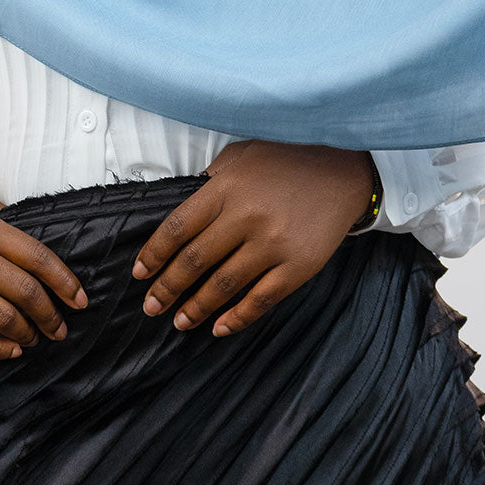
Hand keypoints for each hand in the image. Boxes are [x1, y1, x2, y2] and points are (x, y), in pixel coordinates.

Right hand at [0, 193, 88, 359]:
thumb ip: (1, 214)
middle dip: (49, 315)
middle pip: (23, 290)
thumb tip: (40, 229)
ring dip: (26, 334)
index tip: (79, 300)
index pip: (35, 255)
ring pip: (1, 318)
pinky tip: (9, 350)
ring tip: (33, 339)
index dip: (63, 281)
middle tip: (59, 328)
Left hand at [130, 139, 373, 337]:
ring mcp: (273, 244)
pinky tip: (219, 328)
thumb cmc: (286, 160)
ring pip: (224, 285)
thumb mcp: (241, 156)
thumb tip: (186, 215)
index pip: (178, 227)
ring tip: (180, 322)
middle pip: (195, 260)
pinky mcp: (298, 266)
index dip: (155, 254)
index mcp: (226, 187)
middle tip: (151, 307)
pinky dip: (237, 318)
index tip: (141, 273)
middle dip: (168, 288)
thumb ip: (212, 182)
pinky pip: (261, 299)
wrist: (343, 171)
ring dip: (197, 308)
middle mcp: (246, 216)